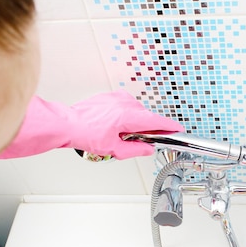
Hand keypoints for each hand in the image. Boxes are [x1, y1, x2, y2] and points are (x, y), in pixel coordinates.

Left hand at [0, 90, 183, 159]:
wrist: (67, 124)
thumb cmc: (85, 134)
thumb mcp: (114, 149)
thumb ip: (135, 149)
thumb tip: (147, 149)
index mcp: (128, 116)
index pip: (156, 122)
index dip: (169, 127)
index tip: (178, 129)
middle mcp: (125, 103)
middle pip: (145, 118)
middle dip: (145, 130)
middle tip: (137, 142)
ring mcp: (117, 98)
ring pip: (135, 112)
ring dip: (133, 123)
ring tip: (119, 135)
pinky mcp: (110, 97)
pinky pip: (125, 107)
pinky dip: (124, 116)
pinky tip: (112, 126)